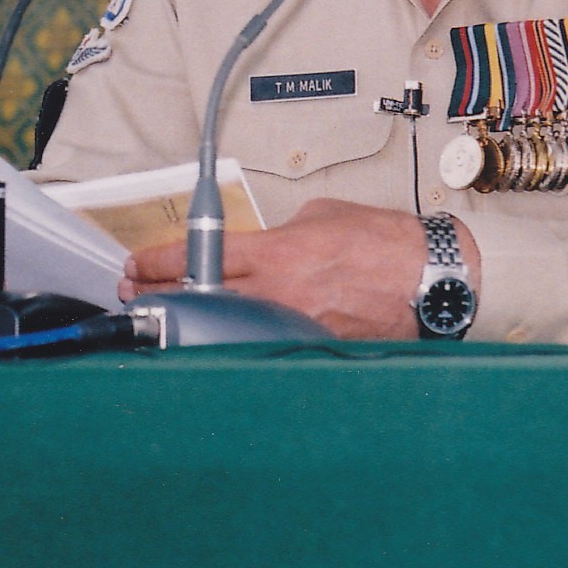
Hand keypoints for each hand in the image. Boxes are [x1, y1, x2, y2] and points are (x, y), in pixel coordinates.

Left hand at [119, 198, 480, 339]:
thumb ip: (283, 231)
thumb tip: (264, 243)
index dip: (158, 263)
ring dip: (198, 324)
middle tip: (137, 295)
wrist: (432, 278)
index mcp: (279, 253)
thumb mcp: (324, 216)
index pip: (201, 256)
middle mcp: (280, 294)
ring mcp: (295, 327)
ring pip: (228, 329)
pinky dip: (243, 344)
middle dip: (162, 296)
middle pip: (201, 298)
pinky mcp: (314, 351)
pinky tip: (226, 345)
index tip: (136, 266)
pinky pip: (267, 346)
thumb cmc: (387, 243)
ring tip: (173, 322)